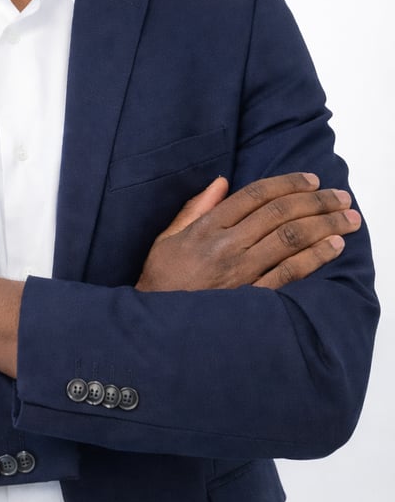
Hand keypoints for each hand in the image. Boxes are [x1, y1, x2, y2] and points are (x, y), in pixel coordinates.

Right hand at [135, 173, 360, 291]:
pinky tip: (333, 247)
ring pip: (290, 239)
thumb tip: (222, 182)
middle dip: (316, 200)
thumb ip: (196, 208)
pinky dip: (315, 257)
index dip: (287, 183)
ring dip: (324, 225)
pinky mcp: (251, 298)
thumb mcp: (168, 237)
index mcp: (206, 227)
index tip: (311, 180)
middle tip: (340, 196)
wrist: (154, 322)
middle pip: (279, 213)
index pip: (254, 195)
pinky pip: (290, 273)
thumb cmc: (161, 279)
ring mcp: (241, 272)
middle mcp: (226, 245)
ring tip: (348, 218)